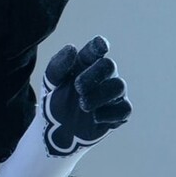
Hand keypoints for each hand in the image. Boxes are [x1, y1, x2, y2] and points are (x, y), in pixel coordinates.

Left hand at [41, 36, 131, 157]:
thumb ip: (59, 65)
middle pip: (109, 66)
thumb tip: (72, 49)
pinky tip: (95, 118)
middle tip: (77, 88)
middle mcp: (104, 75)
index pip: (96, 48)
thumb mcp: (51, 81)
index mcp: (87, 62)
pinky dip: (110, 114)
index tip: (101, 47)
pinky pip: (124, 110)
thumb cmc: (56, 99)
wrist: (56, 130)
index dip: (99, 46)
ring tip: (83, 105)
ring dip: (101, 95)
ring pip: (119, 87)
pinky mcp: (118, 114)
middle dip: (94, 75)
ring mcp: (113, 94)